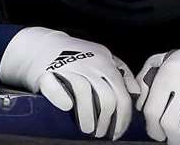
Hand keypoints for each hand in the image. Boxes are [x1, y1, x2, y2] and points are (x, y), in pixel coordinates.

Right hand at [0, 27, 138, 138]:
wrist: (43, 45)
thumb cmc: (78, 55)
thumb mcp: (103, 57)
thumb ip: (122, 72)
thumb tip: (135, 92)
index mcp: (104, 62)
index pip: (121, 94)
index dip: (122, 118)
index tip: (117, 133)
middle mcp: (88, 64)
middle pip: (106, 97)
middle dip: (106, 122)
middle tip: (101, 134)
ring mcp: (68, 67)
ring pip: (84, 93)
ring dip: (87, 117)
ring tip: (87, 129)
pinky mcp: (47, 72)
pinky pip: (56, 87)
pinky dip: (62, 98)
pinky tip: (67, 107)